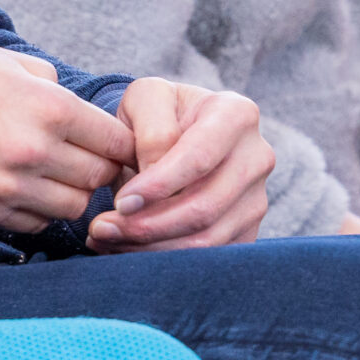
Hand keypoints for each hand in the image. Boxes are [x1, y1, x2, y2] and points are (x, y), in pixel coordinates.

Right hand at [0, 37, 135, 233]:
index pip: (116, 142)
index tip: (113, 140)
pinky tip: (26, 187)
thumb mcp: (7, 61)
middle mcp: (36, 152)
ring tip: (53, 173)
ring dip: (70, 191)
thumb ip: (51, 84)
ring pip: (73, 207)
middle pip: (99, 178)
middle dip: (99, 167)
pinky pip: (37, 223)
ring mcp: (10, 187)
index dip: (120, 142)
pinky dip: (40, 210)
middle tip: (83, 155)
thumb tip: (76, 108)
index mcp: (49, 108)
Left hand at [87, 79, 274, 252]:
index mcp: (236, 115)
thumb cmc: (157, 114)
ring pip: (207, 239)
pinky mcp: (247, 230)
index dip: (158, 185)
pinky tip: (128, 248)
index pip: (199, 158)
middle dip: (148, 224)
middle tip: (102, 228)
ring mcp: (257, 198)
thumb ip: (150, 130)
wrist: (173, 133)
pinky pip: (209, 257)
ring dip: (151, 247)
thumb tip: (153, 175)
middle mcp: (256, 157)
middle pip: (205, 206)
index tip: (120, 202)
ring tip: (108, 238)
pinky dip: (165, 260)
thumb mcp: (145, 100)